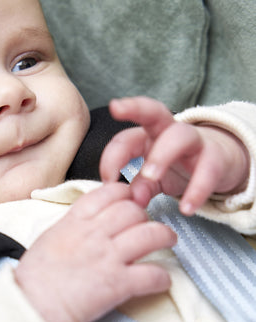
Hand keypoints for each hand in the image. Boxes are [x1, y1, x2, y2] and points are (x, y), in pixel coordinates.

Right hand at [14, 182, 175, 321]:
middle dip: (145, 215)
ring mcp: (108, 258)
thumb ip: (72, 225)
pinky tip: (161, 280)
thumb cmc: (36, 276)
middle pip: (133, 210)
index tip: (130, 199)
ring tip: (168, 240)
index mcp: (75, 221)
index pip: (108, 193)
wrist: (33, 305)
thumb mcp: (49, 238)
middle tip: (147, 224)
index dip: (125, 193)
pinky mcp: (118, 284)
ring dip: (165, 236)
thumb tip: (88, 221)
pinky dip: (162, 277)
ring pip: (151, 234)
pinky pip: (153, 274)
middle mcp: (95, 234)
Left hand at [100, 97, 249, 214]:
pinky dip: (197, 189)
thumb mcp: (153, 179)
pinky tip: (187, 209)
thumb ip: (140, 187)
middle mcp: (169, 130)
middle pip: (153, 111)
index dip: (110, 158)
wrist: (218, 164)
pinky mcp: (216, 156)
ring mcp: (194, 140)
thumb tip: (132, 201)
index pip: (124, 138)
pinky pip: (208, 169)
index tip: (106, 182)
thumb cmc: (176, 167)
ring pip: (180, 135)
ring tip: (150, 177)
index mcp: (147, 135)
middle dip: (134, 109)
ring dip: (162, 155)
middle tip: (116, 113)